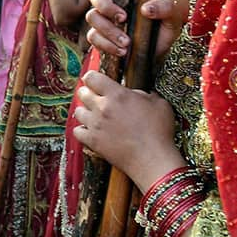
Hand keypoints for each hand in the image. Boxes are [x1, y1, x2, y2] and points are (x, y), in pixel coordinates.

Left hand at [72, 71, 185, 191]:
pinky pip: (77, 131)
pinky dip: (81, 130)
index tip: (94, 81)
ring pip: (78, 112)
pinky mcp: (92, 141)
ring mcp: (95, 124)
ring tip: (94, 115)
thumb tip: (134, 93)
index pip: (92, 77)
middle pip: (82, 93)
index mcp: (117, 94)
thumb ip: (143, 94)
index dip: (92, 77)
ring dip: (85, 111)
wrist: (153, 159)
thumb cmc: (159, 131)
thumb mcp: (158, 104)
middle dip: (87, 93)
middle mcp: (102, 107)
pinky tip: (90, 130)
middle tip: (95, 97)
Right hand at [85, 0, 177, 58]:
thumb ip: (165, 7)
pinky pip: (93, 37)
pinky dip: (106, 45)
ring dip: (108, 30)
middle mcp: (112, 2)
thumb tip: (146, 9)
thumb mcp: (171, 17)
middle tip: (123, 18)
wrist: (161, 52)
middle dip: (106, 6)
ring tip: (127, 42)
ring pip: (92, 17)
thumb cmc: (165, 28)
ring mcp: (104, 19)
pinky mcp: (100, 37)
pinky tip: (122, 51)